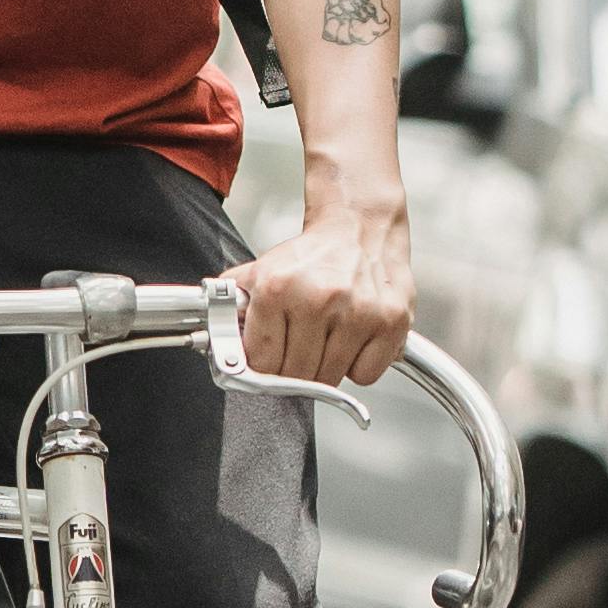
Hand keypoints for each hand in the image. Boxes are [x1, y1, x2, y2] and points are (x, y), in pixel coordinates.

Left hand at [240, 193, 411, 390]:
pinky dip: (359, 366)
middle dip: (295, 369)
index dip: (265, 366)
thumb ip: (235, 306)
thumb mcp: (263, 270)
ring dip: (326, 368)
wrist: (360, 228)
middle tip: (300, 348)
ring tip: (328, 336)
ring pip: (330, 379)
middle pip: (296, 375)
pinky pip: (365, 376)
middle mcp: (318, 299)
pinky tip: (354, 339)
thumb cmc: (312, 256)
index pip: (263, 362)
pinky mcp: (391, 323)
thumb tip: (216, 342)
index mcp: (278, 288)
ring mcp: (358, 313)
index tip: (271, 359)